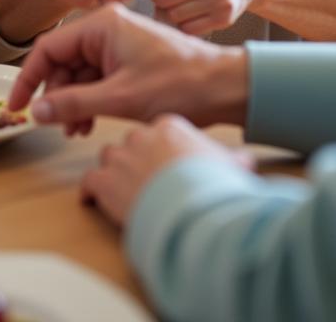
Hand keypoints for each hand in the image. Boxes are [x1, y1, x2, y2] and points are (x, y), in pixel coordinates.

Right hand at [7, 3, 247, 133]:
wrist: (224, 86)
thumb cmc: (179, 84)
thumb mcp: (120, 98)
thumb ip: (73, 104)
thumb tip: (35, 112)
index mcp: (103, 24)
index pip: (48, 47)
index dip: (28, 79)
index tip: (16, 107)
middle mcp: (108, 27)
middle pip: (62, 60)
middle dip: (56, 95)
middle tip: (55, 125)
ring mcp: (120, 42)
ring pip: (79, 72)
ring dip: (73, 101)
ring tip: (77, 130)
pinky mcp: (130, 57)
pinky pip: (97, 76)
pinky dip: (90, 99)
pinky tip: (90, 122)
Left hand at [82, 115, 252, 226]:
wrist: (192, 207)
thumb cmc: (213, 185)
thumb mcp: (231, 166)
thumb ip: (233, 160)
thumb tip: (246, 161)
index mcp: (169, 127)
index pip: (157, 132)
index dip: (159, 151)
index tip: (163, 164)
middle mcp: (141, 135)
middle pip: (131, 142)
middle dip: (135, 160)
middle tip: (144, 180)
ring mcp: (121, 157)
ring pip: (107, 158)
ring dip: (112, 173)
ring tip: (122, 191)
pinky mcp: (104, 180)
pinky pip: (89, 182)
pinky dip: (90, 192)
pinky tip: (92, 201)